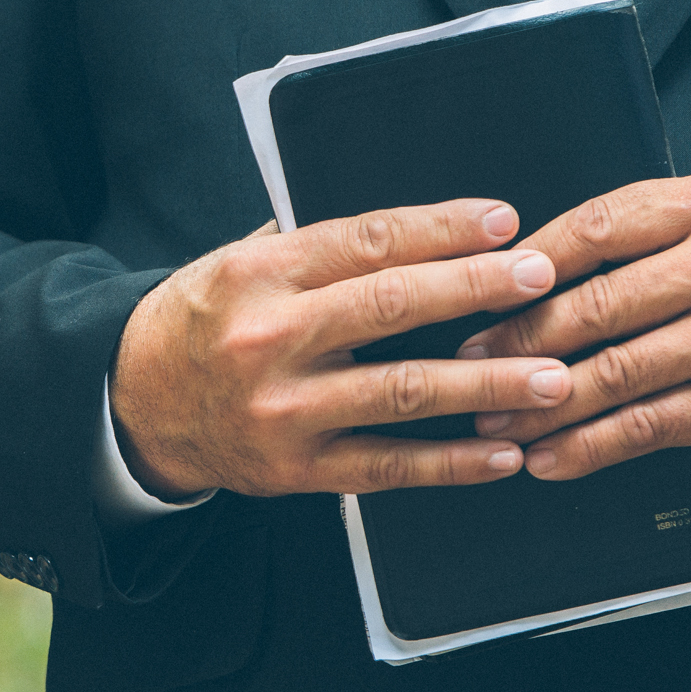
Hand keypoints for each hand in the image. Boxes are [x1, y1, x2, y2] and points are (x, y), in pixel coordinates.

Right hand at [111, 199, 573, 497]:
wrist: (136, 404)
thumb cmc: (206, 319)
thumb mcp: (239, 261)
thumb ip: (316, 242)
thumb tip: (421, 220)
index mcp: (258, 273)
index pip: (365, 241)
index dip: (441, 229)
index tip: (505, 222)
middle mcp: (268, 339)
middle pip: (391, 308)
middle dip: (477, 291)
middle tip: (543, 280)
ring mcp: (283, 411)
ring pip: (400, 392)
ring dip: (486, 384)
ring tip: (554, 377)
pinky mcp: (295, 470)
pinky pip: (387, 467)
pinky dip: (450, 463)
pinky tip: (504, 455)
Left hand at [455, 175, 690, 481]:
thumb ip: (642, 226)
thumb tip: (537, 263)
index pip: (596, 227)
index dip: (527, 263)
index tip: (479, 288)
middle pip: (593, 305)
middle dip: (516, 340)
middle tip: (466, 362)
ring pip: (611, 374)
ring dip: (538, 405)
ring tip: (490, 420)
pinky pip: (647, 427)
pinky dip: (588, 448)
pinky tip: (549, 458)